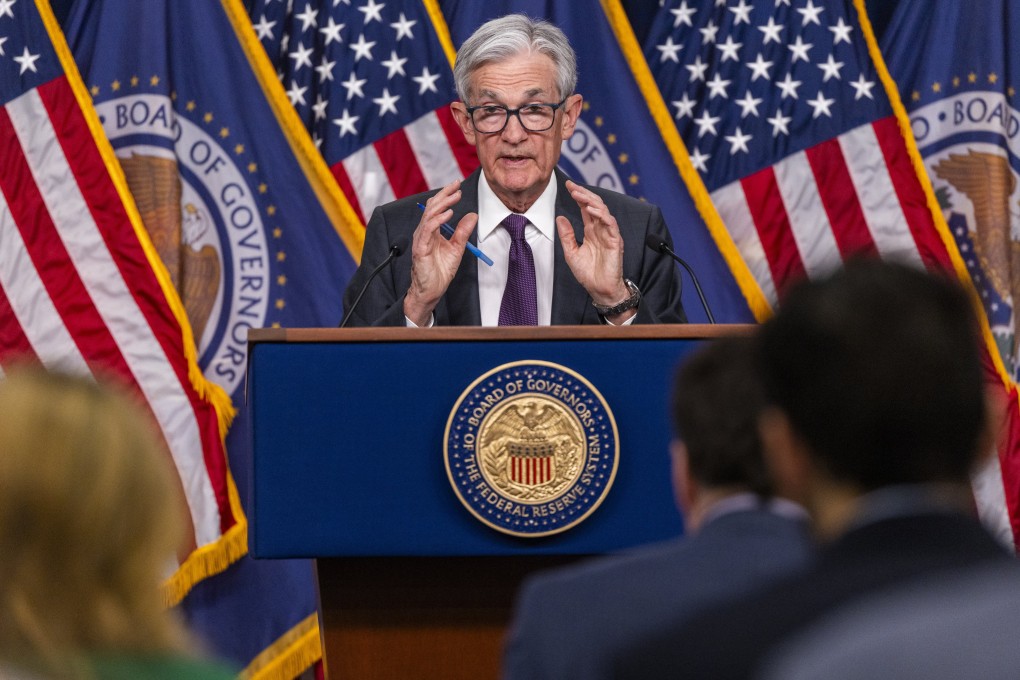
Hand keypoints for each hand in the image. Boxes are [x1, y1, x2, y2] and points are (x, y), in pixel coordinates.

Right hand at [404, 180, 477, 325]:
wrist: (431, 291)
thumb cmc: (440, 271)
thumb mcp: (457, 248)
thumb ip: (463, 231)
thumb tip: (473, 215)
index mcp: (431, 231)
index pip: (436, 208)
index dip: (446, 195)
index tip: (457, 185)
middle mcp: (424, 232)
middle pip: (432, 207)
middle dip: (444, 194)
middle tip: (456, 184)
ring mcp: (421, 239)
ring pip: (429, 215)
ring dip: (443, 204)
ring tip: (455, 196)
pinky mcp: (420, 248)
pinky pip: (428, 230)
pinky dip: (438, 220)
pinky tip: (449, 214)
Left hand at [556, 180, 632, 318]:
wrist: (600, 289)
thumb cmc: (588, 274)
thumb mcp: (571, 252)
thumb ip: (567, 235)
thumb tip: (560, 218)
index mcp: (591, 231)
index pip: (586, 208)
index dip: (578, 196)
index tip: (568, 186)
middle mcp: (601, 230)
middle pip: (594, 205)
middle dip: (584, 194)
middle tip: (572, 186)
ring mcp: (609, 234)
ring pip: (603, 211)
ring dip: (591, 201)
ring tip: (579, 194)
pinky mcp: (615, 241)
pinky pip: (610, 224)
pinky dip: (601, 215)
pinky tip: (591, 210)